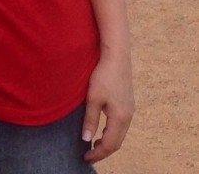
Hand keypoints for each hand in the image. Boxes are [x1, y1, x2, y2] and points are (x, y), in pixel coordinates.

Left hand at [81, 46, 133, 161]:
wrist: (117, 57)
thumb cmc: (103, 75)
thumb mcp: (93, 98)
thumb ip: (90, 119)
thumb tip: (86, 139)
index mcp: (120, 118)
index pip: (110, 144)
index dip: (98, 153)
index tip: (85, 157)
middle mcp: (128, 117)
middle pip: (117, 142)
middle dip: (103, 150)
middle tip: (89, 154)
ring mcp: (130, 110)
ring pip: (120, 134)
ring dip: (108, 141)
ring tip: (93, 144)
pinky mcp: (128, 104)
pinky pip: (121, 125)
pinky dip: (111, 132)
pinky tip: (102, 129)